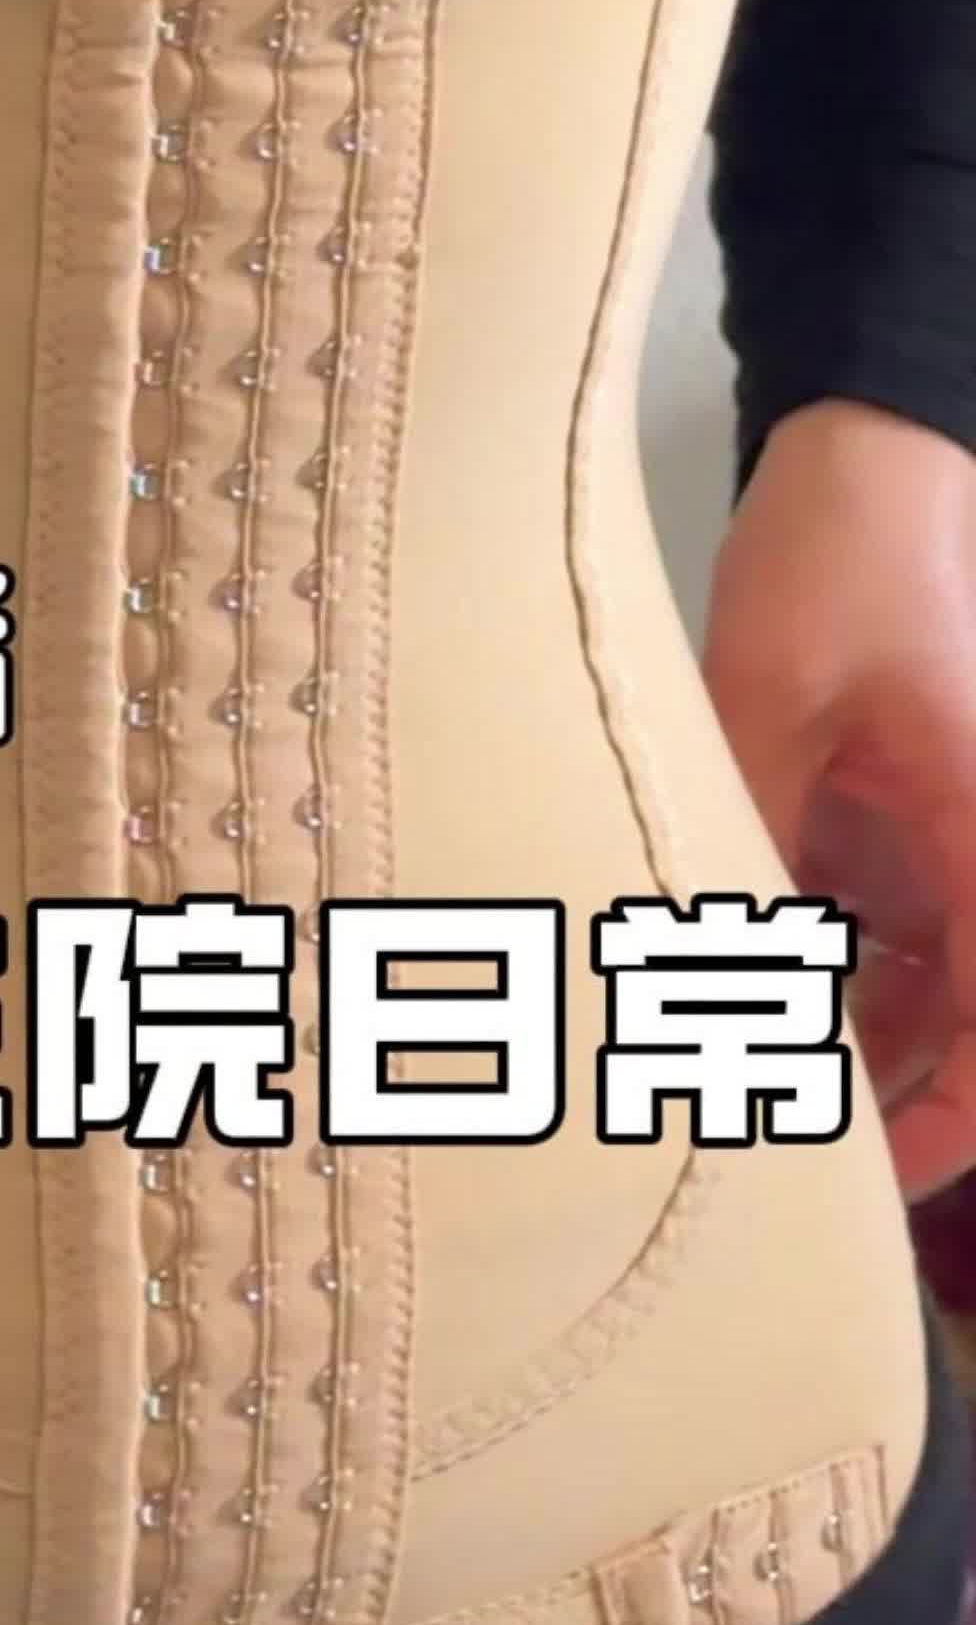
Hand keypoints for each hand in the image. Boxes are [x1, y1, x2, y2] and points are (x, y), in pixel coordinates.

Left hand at [702, 396, 975, 1204]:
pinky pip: (874, 919)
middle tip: (734, 1135)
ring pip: (908, 982)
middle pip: (954, 1027)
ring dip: (822, 1025)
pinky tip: (706, 973)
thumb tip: (676, 984)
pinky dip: (807, 956)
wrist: (878, 438)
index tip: (848, 1186)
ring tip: (698, 1064)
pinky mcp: (907, 806)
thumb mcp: (766, 707)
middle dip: (861, 1092)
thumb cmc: (849, 557)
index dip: (933, 1134)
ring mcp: (953, 833)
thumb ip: (741, 848)